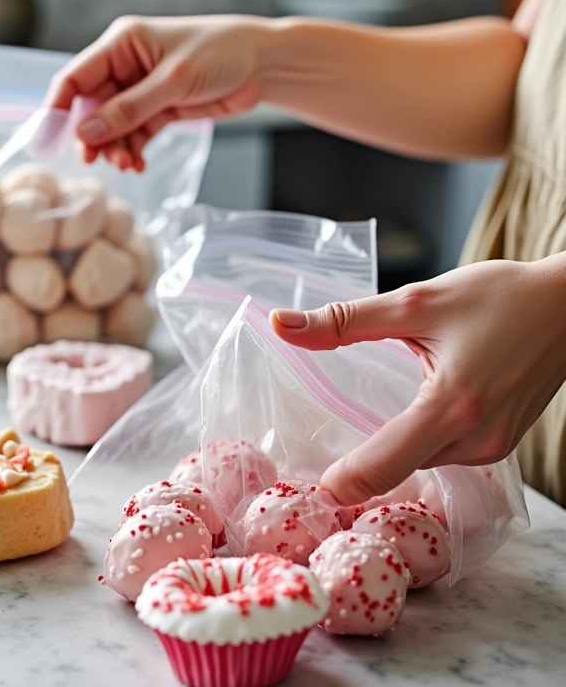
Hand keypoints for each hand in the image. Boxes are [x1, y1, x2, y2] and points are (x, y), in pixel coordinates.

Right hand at [46, 15, 272, 170]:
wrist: (262, 64)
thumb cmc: (222, 54)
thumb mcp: (174, 81)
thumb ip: (130, 109)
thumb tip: (87, 133)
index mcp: (122, 43)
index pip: (76, 77)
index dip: (59, 109)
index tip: (49, 140)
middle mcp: (126, 66)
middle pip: (92, 106)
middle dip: (92, 136)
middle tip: (96, 161)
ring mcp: (142, 89)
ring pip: (113, 125)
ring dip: (115, 148)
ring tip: (126, 165)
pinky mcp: (160, 109)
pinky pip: (135, 134)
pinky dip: (133, 151)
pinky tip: (137, 165)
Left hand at [269, 255, 565, 504]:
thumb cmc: (498, 296)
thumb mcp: (414, 303)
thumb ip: (342, 321)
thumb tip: (280, 324)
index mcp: (451, 407)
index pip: (382, 466)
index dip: (340, 482)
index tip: (304, 484)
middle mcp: (475, 439)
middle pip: (396, 468)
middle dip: (356, 468)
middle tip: (313, 457)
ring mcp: (492, 447)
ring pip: (420, 461)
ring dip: (389, 449)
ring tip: (355, 430)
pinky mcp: (501, 444)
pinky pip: (443, 453)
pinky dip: (418, 441)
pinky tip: (407, 417)